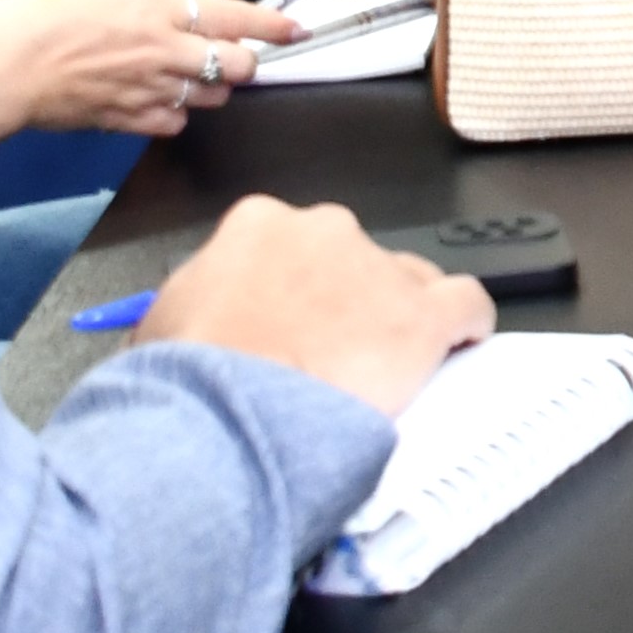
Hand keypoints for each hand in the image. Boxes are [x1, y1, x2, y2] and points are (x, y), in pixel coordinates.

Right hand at [0, 0, 305, 150]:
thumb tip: (188, 3)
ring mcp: (154, 88)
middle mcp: (168, 47)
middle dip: (243, 63)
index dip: (274, 25)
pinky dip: (173, 115)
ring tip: (184, 77)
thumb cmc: (39, 15)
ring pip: (213, 98)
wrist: (3, 67)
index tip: (296, 29)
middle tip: (232, 57)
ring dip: (209, 89)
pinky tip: (153, 102)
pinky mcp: (134, 120)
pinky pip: (176, 123)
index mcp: (160, 5)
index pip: (238, 15)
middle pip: (238, 65)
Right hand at [130, 194, 496, 416]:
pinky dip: (469, 322)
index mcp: (259, 224)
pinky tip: (465, 341)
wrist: (229, 408)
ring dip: (401, 314)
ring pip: (410, 280)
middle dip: (350, 298)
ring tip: (389, 363)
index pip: (293, 243)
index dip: (298, 286)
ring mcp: (378, 269)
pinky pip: (466, 303)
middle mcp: (326, 231)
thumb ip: (195, 303)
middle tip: (332, 350)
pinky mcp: (423, 314)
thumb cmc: (189, 373)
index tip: (293, 319)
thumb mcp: (163, 322)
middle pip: (355, 258)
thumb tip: (196, 319)